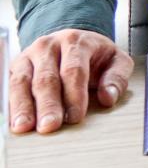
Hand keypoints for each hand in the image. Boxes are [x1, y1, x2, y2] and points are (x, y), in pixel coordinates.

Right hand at [8, 28, 132, 135]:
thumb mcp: (115, 59)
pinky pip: (10, 87)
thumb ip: (117, 77)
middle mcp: (48, 46)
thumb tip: (108, 97)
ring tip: (24, 127)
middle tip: (50, 126)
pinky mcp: (16, 67)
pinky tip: (15, 122)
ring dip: (23, 107)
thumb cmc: (94, 55)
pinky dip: (12, 106)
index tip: (75, 117)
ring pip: (22, 82)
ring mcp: (28, 56)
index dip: (74, 95)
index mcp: (75, 41)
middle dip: (48, 105)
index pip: (74, 70)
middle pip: (46, 78)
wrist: (71, 40)